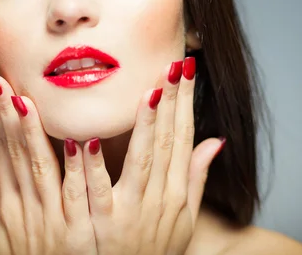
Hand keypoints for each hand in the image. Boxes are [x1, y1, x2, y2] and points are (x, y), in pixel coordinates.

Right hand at [0, 75, 96, 254]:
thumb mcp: (3, 233)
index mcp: (12, 203)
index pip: (0, 150)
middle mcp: (26, 208)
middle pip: (13, 152)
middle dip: (3, 114)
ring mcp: (51, 219)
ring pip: (40, 167)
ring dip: (34, 132)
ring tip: (28, 97)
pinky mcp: (78, 233)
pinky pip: (77, 197)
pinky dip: (78, 170)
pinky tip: (81, 142)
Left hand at [82, 58, 224, 254]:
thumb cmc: (155, 247)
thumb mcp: (183, 217)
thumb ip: (195, 177)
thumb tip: (214, 141)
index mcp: (176, 191)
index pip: (182, 137)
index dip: (186, 102)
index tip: (186, 69)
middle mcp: (161, 198)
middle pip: (167, 142)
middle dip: (172, 101)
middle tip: (172, 65)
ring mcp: (134, 211)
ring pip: (142, 160)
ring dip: (144, 125)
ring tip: (147, 91)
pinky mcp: (105, 226)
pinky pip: (98, 192)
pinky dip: (94, 166)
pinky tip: (87, 139)